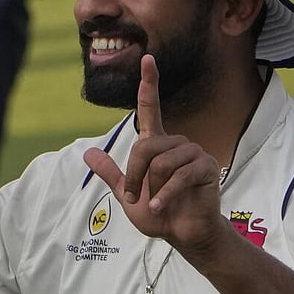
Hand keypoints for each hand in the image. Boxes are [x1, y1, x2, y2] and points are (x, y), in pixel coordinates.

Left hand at [84, 54, 226, 251]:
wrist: (183, 234)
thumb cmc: (158, 213)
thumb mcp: (128, 194)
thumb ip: (111, 173)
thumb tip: (88, 152)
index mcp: (157, 144)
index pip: (150, 108)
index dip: (148, 84)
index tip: (148, 58)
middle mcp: (176, 143)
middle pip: (144, 146)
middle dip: (135, 174)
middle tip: (136, 196)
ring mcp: (193, 153)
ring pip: (160, 162)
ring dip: (151, 187)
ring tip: (155, 202)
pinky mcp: (205, 168)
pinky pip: (178, 176)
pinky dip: (164, 195)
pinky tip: (160, 207)